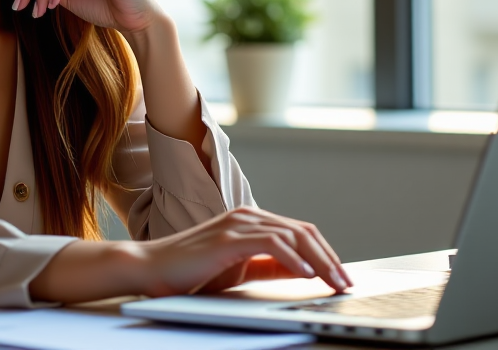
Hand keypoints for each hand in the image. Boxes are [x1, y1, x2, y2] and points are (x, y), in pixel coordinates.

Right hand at [135, 207, 350, 295]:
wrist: (152, 269)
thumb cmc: (191, 271)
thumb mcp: (241, 269)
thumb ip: (271, 267)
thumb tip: (305, 271)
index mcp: (251, 221)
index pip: (300, 232)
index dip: (325, 253)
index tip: (340, 277)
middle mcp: (248, 216)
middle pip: (303, 231)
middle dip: (330, 258)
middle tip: (345, 282)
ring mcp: (238, 224)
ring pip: (292, 235)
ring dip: (319, 260)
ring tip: (333, 281)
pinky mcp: (228, 237)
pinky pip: (271, 243)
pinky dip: (293, 258)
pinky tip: (306, 273)